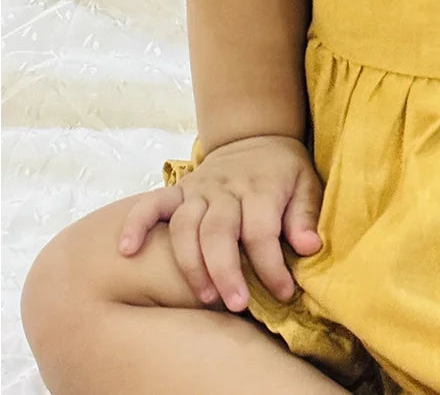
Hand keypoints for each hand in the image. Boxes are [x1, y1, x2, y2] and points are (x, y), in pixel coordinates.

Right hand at [116, 134, 323, 311]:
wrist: (256, 136)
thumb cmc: (283, 172)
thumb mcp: (307, 184)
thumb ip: (305, 216)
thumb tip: (309, 247)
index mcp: (262, 187)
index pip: (261, 230)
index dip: (271, 266)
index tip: (283, 293)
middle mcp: (227, 188)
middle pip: (219, 231)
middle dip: (226, 271)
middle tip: (236, 304)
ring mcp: (198, 189)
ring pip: (185, 226)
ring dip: (191, 263)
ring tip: (205, 297)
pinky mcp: (178, 190)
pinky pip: (151, 204)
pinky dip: (135, 223)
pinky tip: (127, 250)